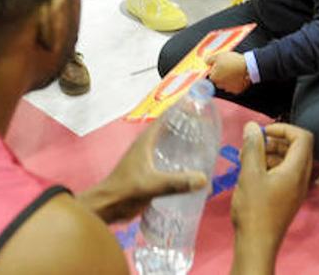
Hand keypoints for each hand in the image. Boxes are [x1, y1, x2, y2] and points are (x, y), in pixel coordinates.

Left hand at [79, 123, 208, 223]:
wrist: (108, 207)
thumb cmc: (126, 191)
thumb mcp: (152, 184)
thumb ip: (176, 183)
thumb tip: (204, 179)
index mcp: (147, 140)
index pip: (167, 118)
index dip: (183, 111)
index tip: (201, 110)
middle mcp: (149, 147)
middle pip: (173, 133)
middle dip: (190, 132)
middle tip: (210, 135)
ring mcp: (150, 160)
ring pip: (172, 149)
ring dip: (187, 151)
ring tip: (207, 154)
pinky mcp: (152, 174)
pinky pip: (171, 165)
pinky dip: (182, 166)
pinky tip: (195, 175)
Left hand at [206, 51, 250, 94]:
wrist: (248, 67)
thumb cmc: (233, 61)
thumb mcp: (219, 56)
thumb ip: (209, 59)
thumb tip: (206, 62)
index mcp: (214, 77)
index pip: (212, 73)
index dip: (216, 68)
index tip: (222, 64)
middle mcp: (219, 85)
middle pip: (218, 79)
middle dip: (222, 74)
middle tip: (229, 66)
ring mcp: (228, 89)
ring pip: (226, 84)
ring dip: (228, 79)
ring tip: (235, 71)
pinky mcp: (237, 91)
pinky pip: (234, 86)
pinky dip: (236, 82)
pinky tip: (239, 76)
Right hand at [230, 122, 312, 263]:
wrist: (257, 244)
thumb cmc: (254, 208)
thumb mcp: (250, 174)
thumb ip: (253, 147)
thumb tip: (253, 126)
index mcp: (297, 170)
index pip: (303, 137)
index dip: (284, 128)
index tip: (264, 132)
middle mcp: (301, 178)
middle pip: (297, 148)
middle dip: (275, 141)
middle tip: (253, 145)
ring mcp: (296, 189)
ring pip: (289, 161)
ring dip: (270, 154)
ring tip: (246, 158)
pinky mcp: (288, 197)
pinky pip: (285, 174)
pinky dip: (270, 167)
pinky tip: (251, 172)